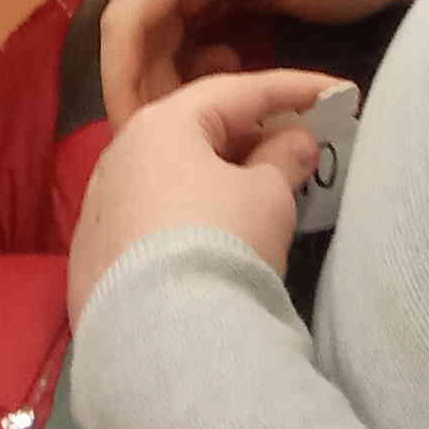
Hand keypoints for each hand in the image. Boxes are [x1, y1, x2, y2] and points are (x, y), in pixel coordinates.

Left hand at [68, 68, 342, 318]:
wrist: (164, 339)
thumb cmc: (222, 241)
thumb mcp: (268, 195)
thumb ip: (284, 157)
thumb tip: (294, 140)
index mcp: (161, 125)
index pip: (238, 92)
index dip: (293, 89)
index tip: (335, 92)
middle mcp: (119, 156)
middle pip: (196, 131)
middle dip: (251, 135)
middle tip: (298, 143)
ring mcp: (99, 209)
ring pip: (169, 176)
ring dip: (216, 176)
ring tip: (262, 189)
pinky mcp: (93, 260)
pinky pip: (151, 219)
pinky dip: (186, 215)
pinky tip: (212, 234)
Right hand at [99, 0, 403, 120]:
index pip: (130, 14)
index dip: (120, 74)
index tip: (130, 131)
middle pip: (135, 37)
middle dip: (140, 92)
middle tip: (164, 149)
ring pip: (153, 48)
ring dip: (165, 91)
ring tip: (200, 133)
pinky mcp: (205, 1)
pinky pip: (178, 49)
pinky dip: (188, 81)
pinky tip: (224, 101)